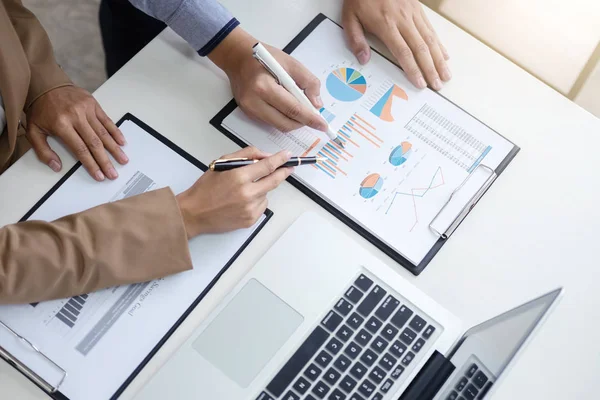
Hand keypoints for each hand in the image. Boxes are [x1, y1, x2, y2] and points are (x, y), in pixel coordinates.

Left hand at [26, 86, 127, 180]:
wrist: (46, 84)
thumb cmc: (41, 109)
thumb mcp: (34, 130)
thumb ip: (43, 151)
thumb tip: (56, 166)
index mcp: (61, 125)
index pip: (80, 149)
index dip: (91, 164)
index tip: (99, 175)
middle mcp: (76, 117)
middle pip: (94, 143)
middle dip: (105, 161)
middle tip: (113, 173)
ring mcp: (86, 110)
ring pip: (103, 133)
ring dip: (115, 149)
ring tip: (123, 160)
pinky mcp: (93, 104)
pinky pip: (107, 120)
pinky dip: (115, 132)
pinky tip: (122, 142)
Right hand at [176, 147, 292, 237]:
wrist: (194, 213)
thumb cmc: (205, 188)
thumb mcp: (222, 164)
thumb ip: (245, 155)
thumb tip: (265, 156)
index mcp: (238, 177)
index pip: (267, 166)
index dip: (280, 159)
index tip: (288, 155)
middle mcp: (247, 193)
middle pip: (274, 181)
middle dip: (283, 172)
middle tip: (288, 168)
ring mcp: (250, 209)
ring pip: (267, 194)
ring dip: (262, 188)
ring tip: (243, 190)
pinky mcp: (250, 220)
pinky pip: (262, 206)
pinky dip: (257, 201)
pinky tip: (242, 201)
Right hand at [208, 27, 328, 132]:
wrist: (238, 57)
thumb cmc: (264, 57)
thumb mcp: (291, 63)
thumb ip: (308, 82)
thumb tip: (317, 104)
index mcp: (264, 86)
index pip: (292, 109)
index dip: (310, 119)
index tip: (323, 125)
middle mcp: (254, 102)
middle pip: (285, 123)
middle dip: (303, 122)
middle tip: (314, 117)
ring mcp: (249, 109)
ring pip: (278, 126)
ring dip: (293, 121)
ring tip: (301, 110)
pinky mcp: (248, 113)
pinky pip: (271, 122)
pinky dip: (283, 118)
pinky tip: (287, 107)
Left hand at [342, 0, 450, 90]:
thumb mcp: (350, 17)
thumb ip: (355, 39)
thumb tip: (363, 59)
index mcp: (386, 24)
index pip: (403, 52)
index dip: (413, 69)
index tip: (420, 83)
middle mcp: (403, 20)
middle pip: (421, 49)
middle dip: (430, 69)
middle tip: (437, 85)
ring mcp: (413, 13)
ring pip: (430, 39)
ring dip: (439, 59)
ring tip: (445, 74)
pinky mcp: (418, 8)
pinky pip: (431, 28)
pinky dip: (439, 44)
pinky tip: (443, 54)